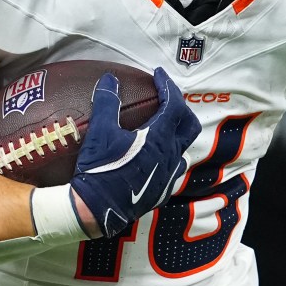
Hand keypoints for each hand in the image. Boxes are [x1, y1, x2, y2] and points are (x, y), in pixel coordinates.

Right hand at [69, 68, 200, 237]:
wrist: (96, 210)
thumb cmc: (99, 169)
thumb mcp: (100, 132)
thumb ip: (107, 103)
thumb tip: (109, 79)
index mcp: (159, 138)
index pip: (174, 104)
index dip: (167, 85)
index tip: (158, 75)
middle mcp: (170, 156)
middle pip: (189, 125)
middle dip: (181, 108)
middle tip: (166, 99)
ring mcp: (169, 175)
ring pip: (183, 149)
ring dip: (176, 134)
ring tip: (161, 127)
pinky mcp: (162, 192)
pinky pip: (173, 169)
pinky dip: (168, 156)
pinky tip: (153, 156)